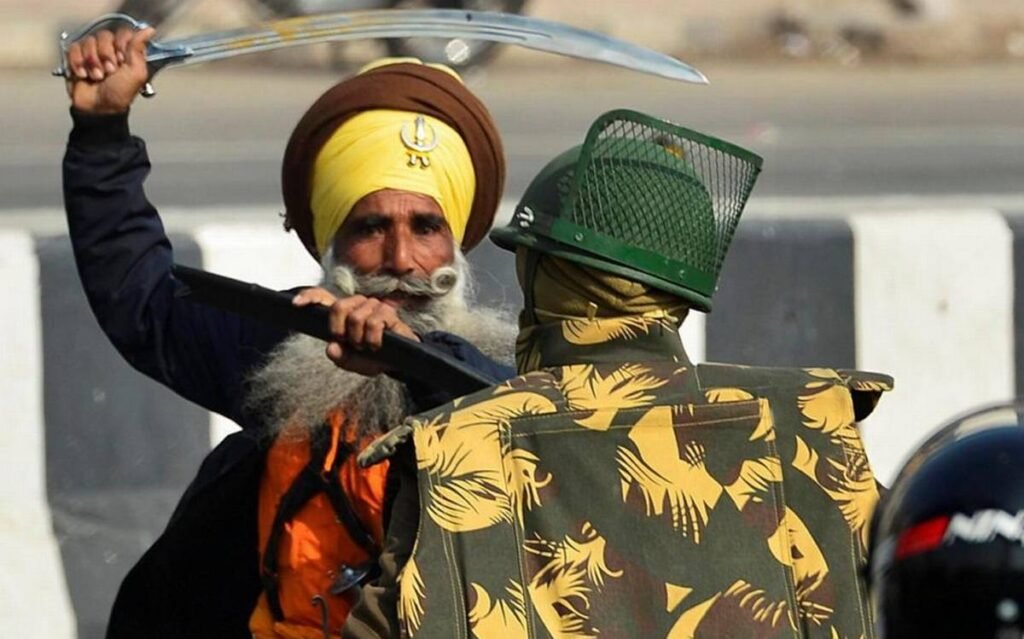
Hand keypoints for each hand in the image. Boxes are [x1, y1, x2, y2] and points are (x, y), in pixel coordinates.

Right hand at [65, 27, 154, 113]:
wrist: (98, 108)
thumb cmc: (119, 94)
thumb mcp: (136, 73)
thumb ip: (139, 49)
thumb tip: (149, 30)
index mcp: (127, 52)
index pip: (123, 33)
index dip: (121, 46)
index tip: (122, 60)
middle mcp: (110, 49)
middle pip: (104, 36)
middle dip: (106, 56)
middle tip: (109, 72)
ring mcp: (92, 52)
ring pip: (88, 41)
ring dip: (92, 62)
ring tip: (97, 77)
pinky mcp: (76, 57)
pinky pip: (74, 48)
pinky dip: (78, 62)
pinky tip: (83, 75)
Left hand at [293, 288, 420, 376]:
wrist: (398, 362)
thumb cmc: (373, 358)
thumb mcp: (352, 362)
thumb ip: (340, 357)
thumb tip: (331, 348)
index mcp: (344, 313)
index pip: (324, 296)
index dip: (309, 297)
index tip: (295, 305)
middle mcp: (357, 304)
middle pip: (338, 306)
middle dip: (340, 329)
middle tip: (350, 343)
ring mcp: (373, 306)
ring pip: (356, 317)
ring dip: (360, 338)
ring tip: (366, 345)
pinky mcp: (388, 313)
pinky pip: (374, 322)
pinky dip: (372, 339)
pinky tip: (376, 345)